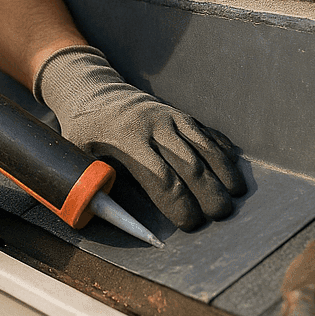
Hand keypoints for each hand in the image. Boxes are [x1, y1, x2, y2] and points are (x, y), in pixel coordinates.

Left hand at [35, 46, 245, 230]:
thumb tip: (107, 217)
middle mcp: (153, 126)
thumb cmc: (84, 133)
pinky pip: (206, 132)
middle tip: (220, 215)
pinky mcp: (180, 114)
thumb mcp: (78, 156)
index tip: (190, 223)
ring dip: (223, 170)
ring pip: (203, 145)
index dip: (178, 203)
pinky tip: (234, 166)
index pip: (159, 177)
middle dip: (208, 191)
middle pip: (188, 163)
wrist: (93, 91)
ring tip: (236, 193)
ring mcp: (169, 116)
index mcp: (126, 140)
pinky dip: (221, 149)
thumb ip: (91, 184)